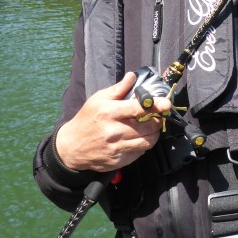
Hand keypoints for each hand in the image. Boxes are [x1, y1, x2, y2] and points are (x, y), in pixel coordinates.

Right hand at [55, 72, 171, 172]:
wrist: (71, 147)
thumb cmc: (86, 119)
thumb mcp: (98, 99)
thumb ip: (118, 89)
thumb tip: (132, 76)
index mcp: (109, 113)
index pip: (138, 109)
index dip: (155, 105)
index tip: (165, 103)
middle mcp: (114, 132)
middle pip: (147, 127)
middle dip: (158, 120)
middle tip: (158, 116)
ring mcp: (116, 148)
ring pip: (147, 142)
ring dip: (154, 134)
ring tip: (152, 127)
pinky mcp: (118, 161)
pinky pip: (139, 153)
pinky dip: (143, 145)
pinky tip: (138, 138)